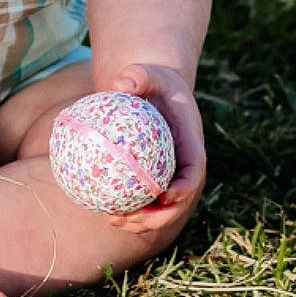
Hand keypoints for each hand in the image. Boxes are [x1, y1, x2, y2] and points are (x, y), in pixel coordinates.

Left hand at [102, 62, 205, 234]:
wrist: (152, 93)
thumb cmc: (152, 83)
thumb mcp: (150, 74)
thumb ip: (139, 75)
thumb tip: (120, 82)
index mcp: (191, 146)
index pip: (193, 173)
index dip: (183, 190)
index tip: (164, 196)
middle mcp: (183, 167)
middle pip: (179, 201)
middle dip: (159, 218)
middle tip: (130, 218)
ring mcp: (169, 177)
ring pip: (160, 210)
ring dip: (140, 222)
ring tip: (112, 219)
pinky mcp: (153, 181)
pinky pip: (142, 201)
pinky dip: (126, 210)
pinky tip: (102, 211)